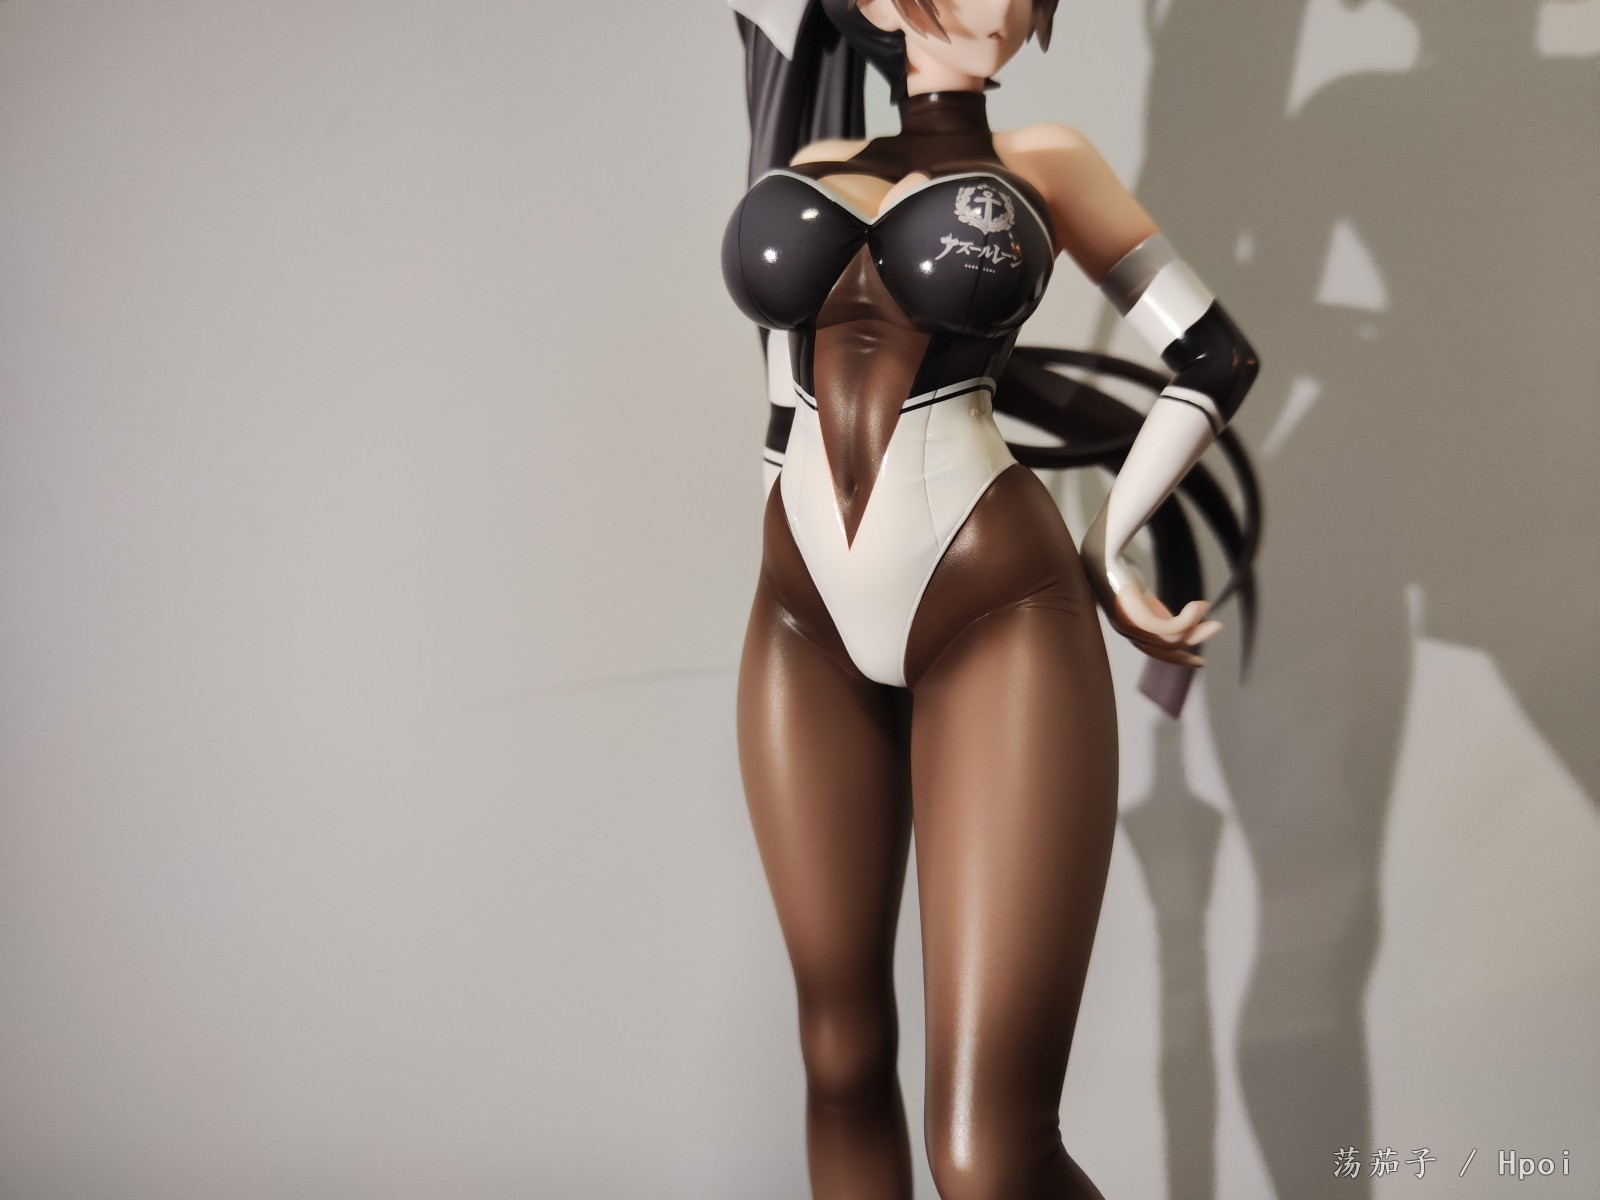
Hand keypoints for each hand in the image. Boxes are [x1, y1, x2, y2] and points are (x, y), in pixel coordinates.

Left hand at [1080, 526, 1221, 668]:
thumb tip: (1174, 612)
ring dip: (1195, 627)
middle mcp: (1128, 632)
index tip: (1200, 661)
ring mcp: (1130, 626)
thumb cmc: (1120, 569)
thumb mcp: (1140, 593)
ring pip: (1170, 640)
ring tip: (1206, 606)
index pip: (1155, 652)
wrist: (1102, 552)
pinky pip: (1170, 629)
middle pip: (1166, 649)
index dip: (1179, 658)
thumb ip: (1152, 608)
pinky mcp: (1135, 617)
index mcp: (1130, 629)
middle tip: (1217, 627)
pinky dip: (1189, 620)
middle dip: (1193, 641)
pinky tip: (1199, 605)